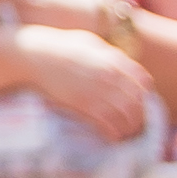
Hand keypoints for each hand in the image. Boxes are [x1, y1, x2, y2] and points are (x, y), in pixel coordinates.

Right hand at [17, 23, 156, 141]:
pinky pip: (108, 123)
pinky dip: (114, 133)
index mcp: (112, 60)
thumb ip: (108, 52)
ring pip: (127, 115)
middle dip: (141, 116)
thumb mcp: (87, 41)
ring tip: (127, 133)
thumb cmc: (57, 45)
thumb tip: (124, 63)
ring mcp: (96, 91)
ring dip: (130, 128)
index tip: (141, 102)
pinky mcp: (82, 104)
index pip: (143, 82)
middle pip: (138, 101)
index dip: (146, 94)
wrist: (31, 55)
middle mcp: (109, 76)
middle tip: (137, 124)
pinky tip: (113, 137)